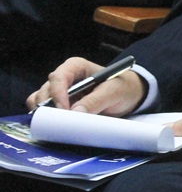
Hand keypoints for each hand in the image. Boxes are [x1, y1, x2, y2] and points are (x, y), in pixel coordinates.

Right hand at [27, 57, 145, 115]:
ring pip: (40, 100)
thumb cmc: (123, 88)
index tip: (64, 110)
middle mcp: (64, 77)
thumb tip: (75, 112)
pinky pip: (44, 110)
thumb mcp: (114, 92)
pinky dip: (45, 117)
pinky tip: (55, 124)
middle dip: (48, 106)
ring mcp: (60, 91)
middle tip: (59, 121)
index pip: (58, 78)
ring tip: (59, 123)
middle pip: (46, 90)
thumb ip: (96, 101)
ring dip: (45, 112)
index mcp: (76, 67)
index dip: (58, 94)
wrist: (130, 95)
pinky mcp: (60, 104)